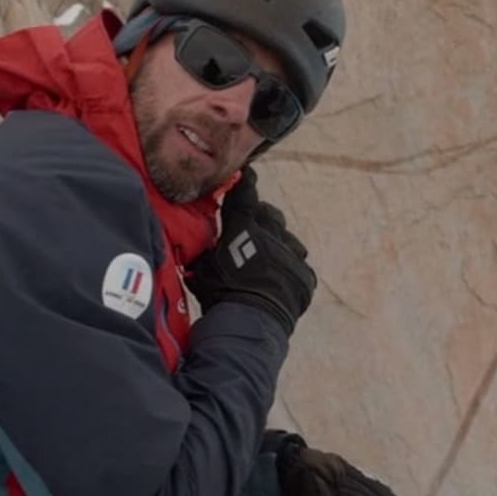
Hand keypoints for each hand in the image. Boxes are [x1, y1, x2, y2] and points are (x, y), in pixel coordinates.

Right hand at [186, 168, 315, 333]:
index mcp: (244, 226)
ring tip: (267, 260)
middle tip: (252, 231)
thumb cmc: (221, 293)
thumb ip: (204, 251)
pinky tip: (279, 281)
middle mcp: (272, 233)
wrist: (252, 320)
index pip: (245, 193)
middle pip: (270, 214)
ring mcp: (291, 253)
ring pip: (287, 240)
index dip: (245, 182)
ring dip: (278, 245)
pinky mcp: (305, 274)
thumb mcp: (202, 269)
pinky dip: (289, 271)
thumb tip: (192, 244)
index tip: (246, 174)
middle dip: (261, 219)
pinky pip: (298, 266)